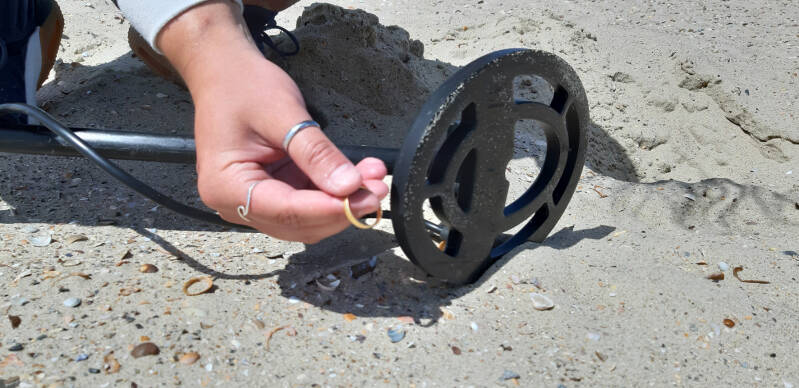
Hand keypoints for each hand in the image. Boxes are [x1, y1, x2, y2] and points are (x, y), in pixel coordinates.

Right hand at [157, 1, 387, 242]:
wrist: (225, 73)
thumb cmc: (243, 87)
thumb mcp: (283, 114)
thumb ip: (316, 153)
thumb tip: (349, 185)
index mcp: (225, 186)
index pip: (284, 211)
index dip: (328, 209)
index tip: (364, 198)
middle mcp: (235, 203)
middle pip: (298, 224)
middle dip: (341, 209)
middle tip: (377, 188)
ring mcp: (255, 201)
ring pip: (308, 220)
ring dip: (343, 203)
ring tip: (374, 178)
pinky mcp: (273, 193)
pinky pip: (308, 204)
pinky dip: (334, 194)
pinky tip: (359, 176)